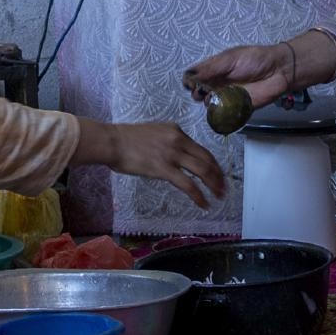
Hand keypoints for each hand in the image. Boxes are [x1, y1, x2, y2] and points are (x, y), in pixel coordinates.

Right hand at [73, 118, 225, 208]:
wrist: (112, 141)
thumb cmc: (126, 139)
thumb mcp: (154, 132)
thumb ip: (168, 141)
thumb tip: (176, 155)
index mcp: (176, 131)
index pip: (201, 149)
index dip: (213, 163)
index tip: (217, 174)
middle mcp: (178, 140)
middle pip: (207, 159)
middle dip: (218, 175)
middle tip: (223, 187)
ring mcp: (172, 154)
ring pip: (202, 170)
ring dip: (213, 185)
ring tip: (218, 196)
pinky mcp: (163, 168)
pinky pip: (188, 184)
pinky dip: (198, 195)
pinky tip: (203, 203)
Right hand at [183, 40, 308, 109]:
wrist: (277, 71)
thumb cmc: (254, 60)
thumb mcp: (230, 58)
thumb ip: (211, 68)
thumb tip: (190, 76)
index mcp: (215, 68)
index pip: (195, 75)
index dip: (189, 79)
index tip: (190, 82)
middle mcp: (218, 83)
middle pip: (198, 90)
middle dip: (196, 92)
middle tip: (201, 91)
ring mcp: (226, 96)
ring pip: (208, 102)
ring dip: (206, 101)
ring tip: (212, 97)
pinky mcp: (235, 107)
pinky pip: (222, 113)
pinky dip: (217, 111)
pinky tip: (219, 106)